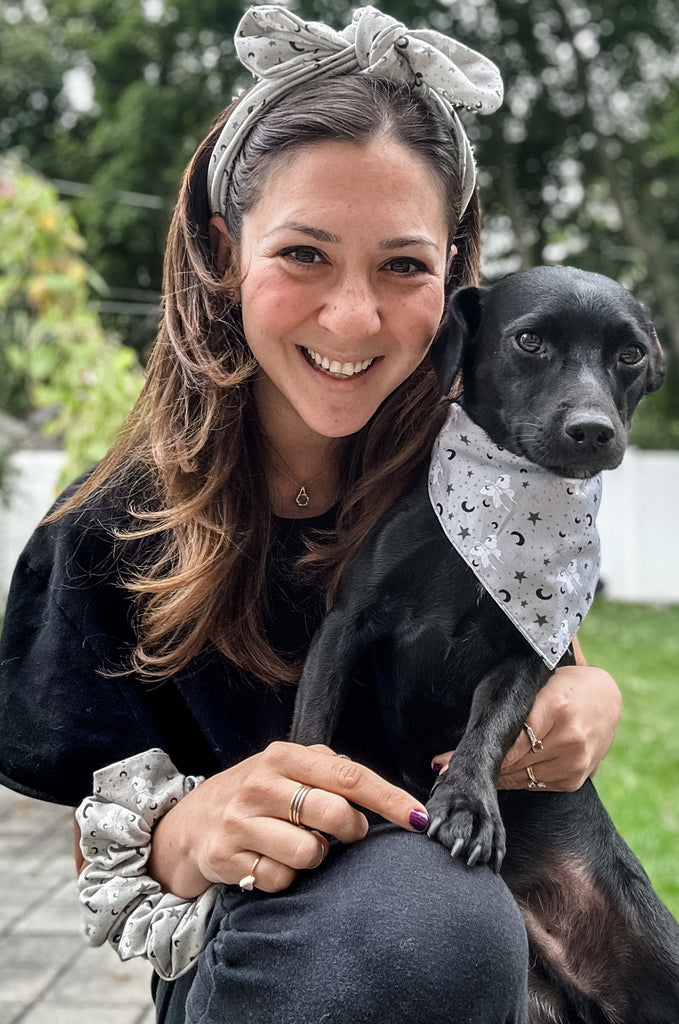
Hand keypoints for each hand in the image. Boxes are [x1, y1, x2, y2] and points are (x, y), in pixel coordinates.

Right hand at [148, 741, 429, 897]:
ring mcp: (241, 820)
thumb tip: (384, 793)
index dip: (389, 798)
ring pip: (310, 853)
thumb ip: (331, 772)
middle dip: (351, 831)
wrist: (190, 823)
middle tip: (342, 834)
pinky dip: (284, 878)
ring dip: (314, 858)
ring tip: (297, 846)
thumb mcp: (288, 770)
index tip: (420, 819)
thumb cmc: (257, 795)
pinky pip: (279, 879)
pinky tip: (269, 862)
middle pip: (335, 814)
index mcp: (285, 756)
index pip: (349, 775)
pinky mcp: (225, 856)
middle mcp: (261, 783)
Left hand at [431, 665, 621, 793]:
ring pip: (519, 777)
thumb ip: (509, 701)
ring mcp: (574, 762)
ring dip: (495, 775)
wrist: (608, 700)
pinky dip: (514, 779)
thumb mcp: (536, 682)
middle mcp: (568, 738)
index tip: (445, 762)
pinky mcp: (574, 780)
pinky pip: (533, 785)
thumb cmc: (562, 683)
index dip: (477, 752)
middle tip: (445, 768)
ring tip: (471, 772)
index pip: (508, 739)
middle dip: (481, 764)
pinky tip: (501, 772)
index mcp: (556, 706)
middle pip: (510, 761)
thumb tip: (470, 720)